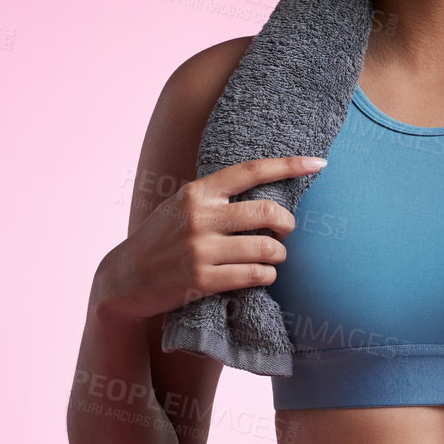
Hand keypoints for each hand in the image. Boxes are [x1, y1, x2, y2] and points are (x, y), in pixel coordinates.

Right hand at [93, 154, 325, 323]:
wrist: (125, 278)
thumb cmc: (161, 239)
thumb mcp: (180, 206)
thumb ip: (215, 196)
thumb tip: (264, 190)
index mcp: (197, 192)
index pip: (250, 171)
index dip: (288, 165)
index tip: (318, 163)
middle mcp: (200, 217)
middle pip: (268, 213)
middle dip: (287, 224)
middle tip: (284, 232)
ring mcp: (200, 249)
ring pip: (267, 248)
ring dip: (278, 255)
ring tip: (271, 257)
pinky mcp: (202, 280)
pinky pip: (255, 275)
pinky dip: (266, 275)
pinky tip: (261, 275)